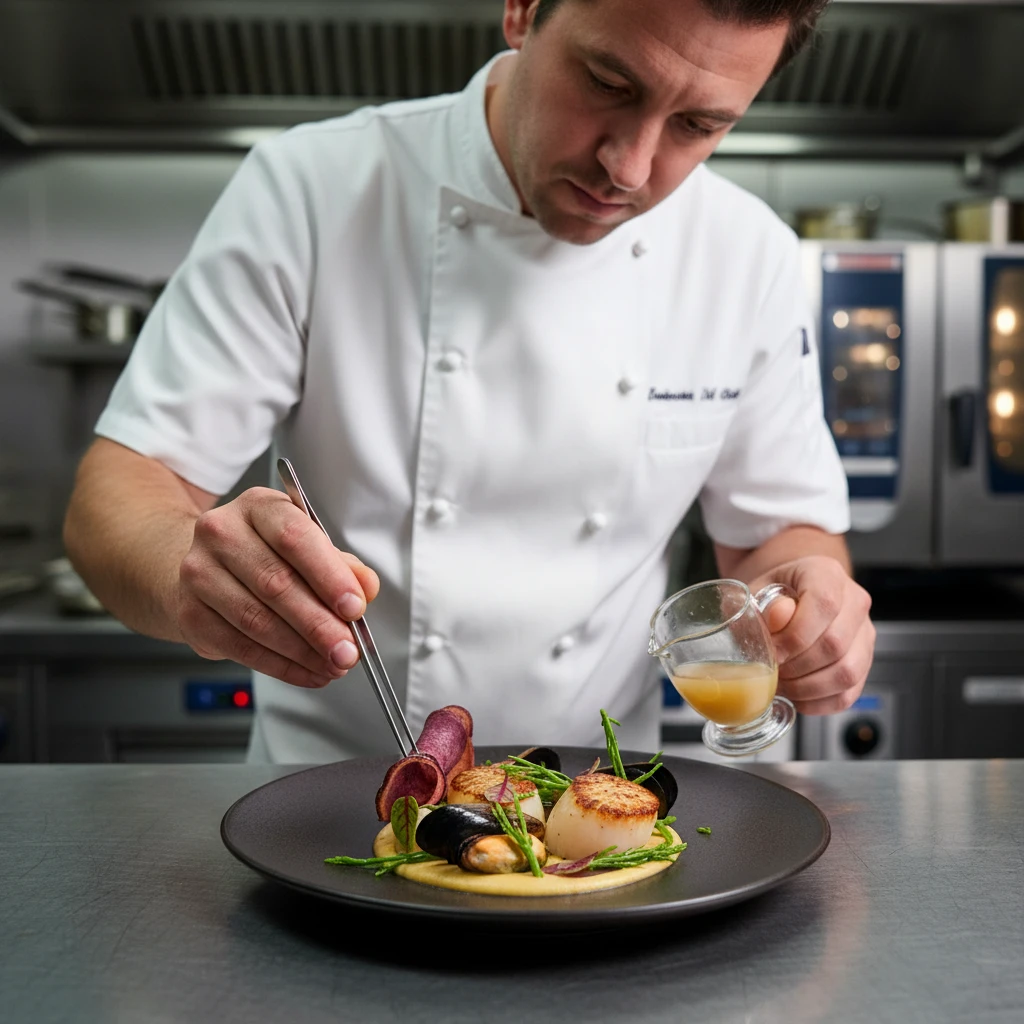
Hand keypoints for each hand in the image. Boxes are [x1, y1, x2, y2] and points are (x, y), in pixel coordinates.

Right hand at [175, 487, 379, 687]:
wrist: (206, 567)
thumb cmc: (266, 553)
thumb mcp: (307, 545)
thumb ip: (340, 564)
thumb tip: (365, 587)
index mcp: (258, 507)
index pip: (295, 538)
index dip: (329, 576)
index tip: (354, 607)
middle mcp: (221, 533)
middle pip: (276, 584)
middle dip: (319, 624)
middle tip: (348, 649)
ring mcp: (199, 573)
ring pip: (256, 620)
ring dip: (302, 651)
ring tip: (333, 664)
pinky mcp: (190, 613)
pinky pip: (240, 647)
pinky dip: (280, 665)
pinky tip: (307, 672)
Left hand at [750, 556, 874, 714]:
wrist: (787, 599)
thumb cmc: (770, 596)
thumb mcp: (757, 591)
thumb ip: (763, 604)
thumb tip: (778, 617)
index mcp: (827, 573)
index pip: (824, 603)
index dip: (795, 635)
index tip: (773, 652)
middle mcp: (855, 601)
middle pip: (836, 643)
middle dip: (798, 666)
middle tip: (772, 672)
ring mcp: (864, 633)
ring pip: (848, 672)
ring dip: (809, 687)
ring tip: (782, 685)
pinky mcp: (864, 662)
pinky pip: (849, 692)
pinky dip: (820, 702)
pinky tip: (797, 697)